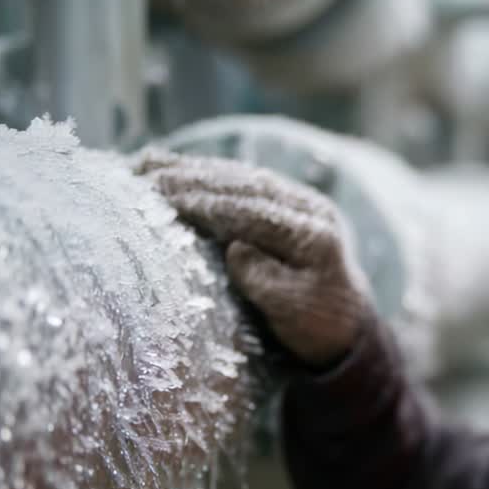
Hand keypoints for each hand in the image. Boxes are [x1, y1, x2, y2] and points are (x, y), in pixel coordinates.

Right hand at [137, 150, 370, 367]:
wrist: (346, 321)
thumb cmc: (316, 324)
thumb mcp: (294, 312)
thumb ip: (266, 281)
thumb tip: (237, 248)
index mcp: (315, 235)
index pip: (254, 211)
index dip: (209, 203)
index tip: (165, 196)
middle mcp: (310, 208)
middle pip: (245, 185)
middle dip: (193, 178)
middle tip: (142, 175)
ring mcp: (300, 200)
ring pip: (241, 176)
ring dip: (193, 169)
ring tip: (146, 164)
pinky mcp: (287, 200)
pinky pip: (241, 180)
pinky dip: (205, 173)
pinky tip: (170, 166)